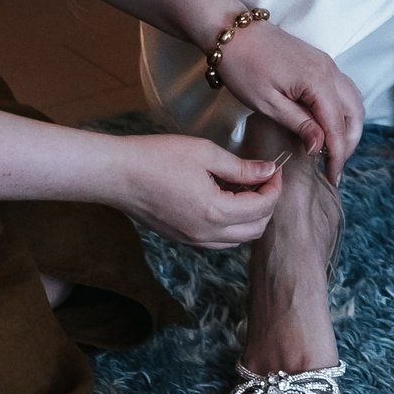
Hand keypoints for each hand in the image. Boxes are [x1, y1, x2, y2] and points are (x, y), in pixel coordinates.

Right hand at [122, 130, 283, 250]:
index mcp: (215, 212)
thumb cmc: (157, 158)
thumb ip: (241, 167)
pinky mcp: (182, 238)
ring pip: (238, 238)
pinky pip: (218, 239)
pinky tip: (224, 197)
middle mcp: (207, 234)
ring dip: (250, 216)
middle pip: (255, 229)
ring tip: (244, 186)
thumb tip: (268, 171)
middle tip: (263, 178)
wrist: (118, 175)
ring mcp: (193, 240)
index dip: (275, 187)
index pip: (262, 208)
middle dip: (267, 204)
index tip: (274, 169)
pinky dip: (231, 223)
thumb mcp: (205, 153)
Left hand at [213, 18, 364, 184]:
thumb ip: (299, 123)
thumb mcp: (267, 102)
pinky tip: (329, 125)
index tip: (332, 177)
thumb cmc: (243, 66)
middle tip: (335, 167)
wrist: (231, 31)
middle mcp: (329, 69)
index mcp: (317, 80)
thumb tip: (321, 146)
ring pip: (352, 100)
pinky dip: (343, 111)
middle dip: (348, 143)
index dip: (337, 155)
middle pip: (354, 112)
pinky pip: (342, 89)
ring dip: (349, 126)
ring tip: (335, 150)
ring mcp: (326, 63)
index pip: (337, 125)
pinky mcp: (319, 62)